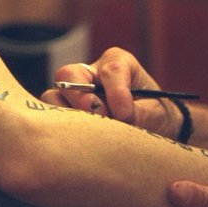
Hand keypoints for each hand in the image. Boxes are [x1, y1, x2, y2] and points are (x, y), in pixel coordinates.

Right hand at [40, 47, 178, 135]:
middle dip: (80, 98)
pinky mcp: (64, 113)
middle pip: (68, 75)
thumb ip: (139, 114)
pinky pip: (51, 119)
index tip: (125, 114)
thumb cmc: (155, 115)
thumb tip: (118, 118)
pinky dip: (62, 131)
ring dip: (68, 117)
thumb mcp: (156, 114)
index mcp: (118, 63)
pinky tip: (82, 143)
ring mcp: (73, 93)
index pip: (111, 70)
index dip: (117, 93)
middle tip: (99, 118)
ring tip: (90, 134)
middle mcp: (91, 73)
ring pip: (52, 97)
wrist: (153, 129)